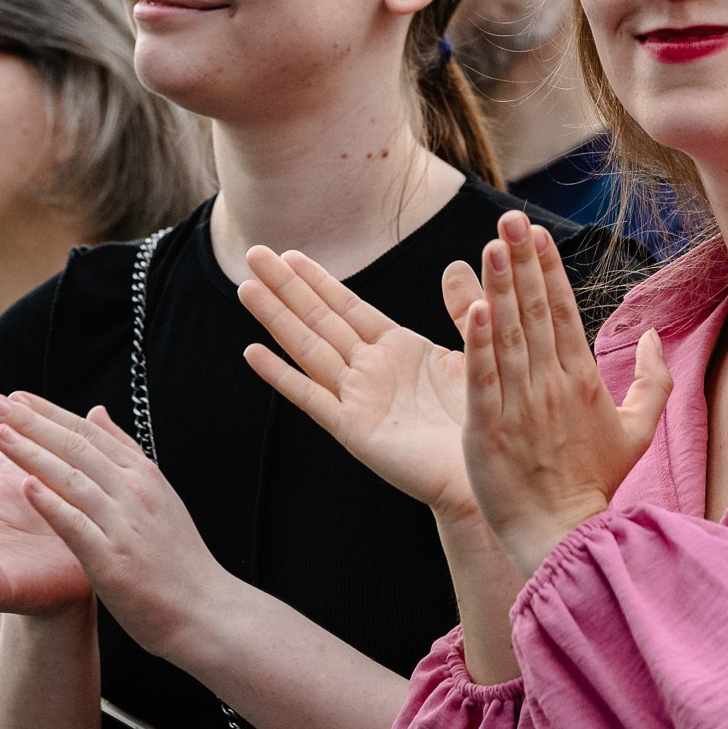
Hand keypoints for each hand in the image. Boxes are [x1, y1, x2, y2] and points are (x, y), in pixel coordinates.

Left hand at [0, 394, 235, 662]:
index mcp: (144, 475)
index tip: (16, 397)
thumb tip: (96, 411)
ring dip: (33, 454)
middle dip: (32, 423)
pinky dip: (53, 504)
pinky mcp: (113, 559)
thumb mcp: (157, 495)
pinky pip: (77, 525)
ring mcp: (125, 524)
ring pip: (72, 479)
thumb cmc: (177, 558)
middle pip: (77, 448)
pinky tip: (27, 487)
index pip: (90, 433)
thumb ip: (124, 453)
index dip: (50, 413)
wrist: (205, 609)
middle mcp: (135, 491)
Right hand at [240, 245, 473, 516]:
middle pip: (319, 319)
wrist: (482, 475)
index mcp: (397, 349)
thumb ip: (463, 307)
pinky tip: (254, 353)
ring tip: (245, 288)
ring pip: (308, 347)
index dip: (319, 280)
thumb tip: (453, 265)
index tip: (291, 254)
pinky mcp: (353, 429)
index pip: (348, 306)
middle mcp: (370, 370)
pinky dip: (281, 375)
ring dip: (277, 318)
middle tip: (254, 253)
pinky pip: (311, 397)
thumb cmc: (482, 417)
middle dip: (287, 287)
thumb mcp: (474, 350)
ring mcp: (357, 398)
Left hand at [461, 212, 669, 578]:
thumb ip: (652, 381)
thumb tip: (651, 337)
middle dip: (522, 260)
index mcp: (582, 379)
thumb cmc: (596, 483)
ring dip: (500, 286)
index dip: (546, 268)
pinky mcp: (489, 428)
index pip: (562, 311)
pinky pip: (483, 377)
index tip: (534, 231)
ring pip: (509, 334)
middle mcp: (552, 384)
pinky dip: (478, 342)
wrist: (564, 535)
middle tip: (510, 217)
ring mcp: (520, 404)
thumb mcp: (637, 432)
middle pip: (535, 310)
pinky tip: (475, 306)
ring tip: (492, 244)